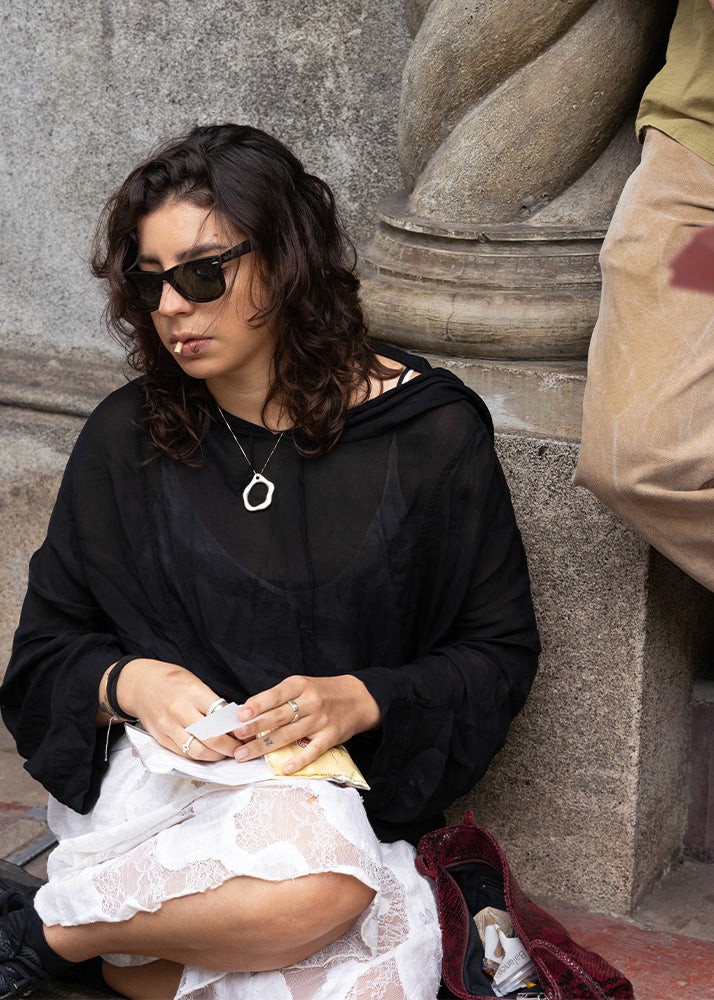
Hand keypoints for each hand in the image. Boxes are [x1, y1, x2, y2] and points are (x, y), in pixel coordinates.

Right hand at [110, 658, 240, 760]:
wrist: (138, 684)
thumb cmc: (170, 680)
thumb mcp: (195, 682)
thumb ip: (212, 701)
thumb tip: (234, 719)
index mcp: (192, 692)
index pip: (220, 715)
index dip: (236, 728)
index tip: (247, 732)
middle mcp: (179, 711)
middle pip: (211, 738)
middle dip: (231, 747)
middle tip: (241, 748)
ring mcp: (168, 727)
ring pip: (198, 751)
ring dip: (216, 756)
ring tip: (227, 754)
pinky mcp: (161, 738)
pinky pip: (184, 754)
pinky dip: (199, 758)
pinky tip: (209, 755)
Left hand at [232, 674, 380, 773]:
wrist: (359, 698)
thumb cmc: (323, 692)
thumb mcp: (302, 686)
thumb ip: (279, 697)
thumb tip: (249, 713)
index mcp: (300, 685)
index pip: (275, 695)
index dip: (257, 706)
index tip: (239, 716)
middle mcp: (310, 701)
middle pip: (278, 716)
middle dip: (255, 728)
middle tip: (236, 737)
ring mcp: (321, 720)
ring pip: (289, 734)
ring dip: (264, 746)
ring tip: (245, 754)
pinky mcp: (331, 736)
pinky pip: (313, 750)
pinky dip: (299, 760)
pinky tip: (284, 769)